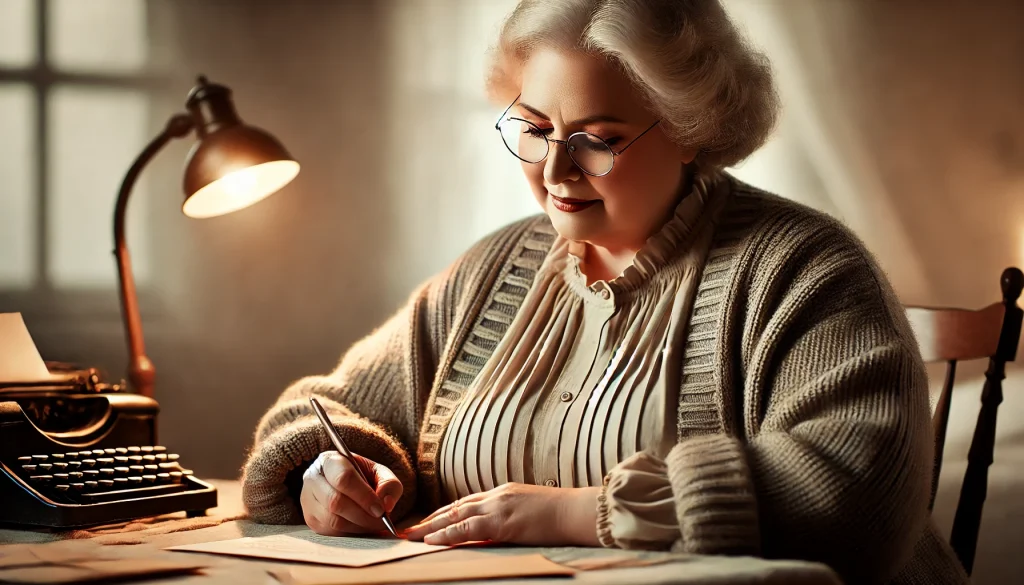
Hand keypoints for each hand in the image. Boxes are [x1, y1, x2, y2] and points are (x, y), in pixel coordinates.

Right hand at [300, 451, 402, 535]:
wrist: (343, 483)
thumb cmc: (362, 476)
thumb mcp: (378, 472)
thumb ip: (388, 484)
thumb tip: (387, 504)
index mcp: (330, 460)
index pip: (343, 479)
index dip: (364, 496)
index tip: (381, 509)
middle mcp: (312, 479)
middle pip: (335, 502)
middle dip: (363, 515)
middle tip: (381, 520)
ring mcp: (307, 500)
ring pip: (332, 520)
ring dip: (358, 526)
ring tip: (374, 524)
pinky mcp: (310, 519)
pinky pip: (331, 532)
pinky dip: (350, 532)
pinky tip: (361, 526)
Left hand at [404, 483, 599, 545]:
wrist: (577, 511)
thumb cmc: (561, 515)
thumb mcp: (531, 512)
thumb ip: (512, 517)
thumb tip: (499, 531)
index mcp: (504, 492)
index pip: (467, 502)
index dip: (445, 513)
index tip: (428, 522)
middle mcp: (497, 495)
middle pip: (455, 506)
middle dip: (431, 519)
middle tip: (409, 529)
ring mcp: (498, 506)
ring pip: (455, 515)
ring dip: (430, 527)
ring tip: (411, 536)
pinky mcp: (502, 521)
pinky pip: (467, 528)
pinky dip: (447, 533)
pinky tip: (431, 539)